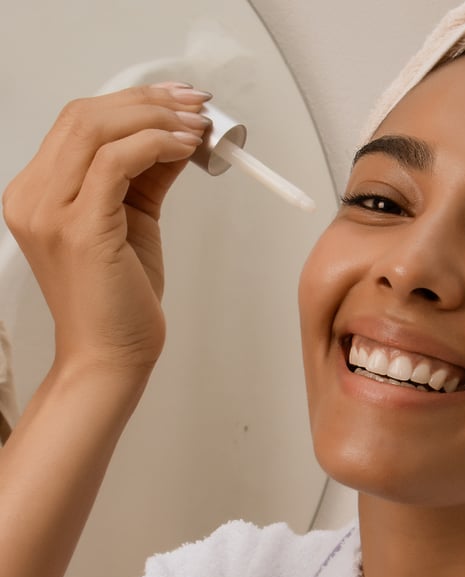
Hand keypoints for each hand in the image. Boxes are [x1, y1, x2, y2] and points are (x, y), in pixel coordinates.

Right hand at [2, 83, 210, 376]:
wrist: (109, 356)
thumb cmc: (120, 301)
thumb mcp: (134, 222)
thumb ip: (147, 176)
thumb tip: (178, 136)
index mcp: (39, 194)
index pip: (79, 124)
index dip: (131, 101)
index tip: (177, 99)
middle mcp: (33, 198)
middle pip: (84, 116)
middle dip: (147, 101)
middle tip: (195, 104)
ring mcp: (50, 213)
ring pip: (95, 130)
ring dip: (154, 118)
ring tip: (197, 126)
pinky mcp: (78, 230)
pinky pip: (113, 163)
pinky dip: (154, 145)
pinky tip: (185, 148)